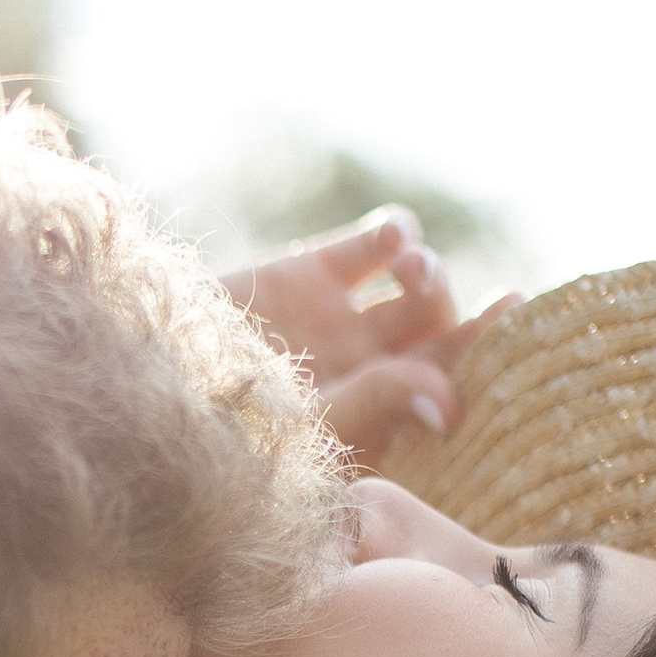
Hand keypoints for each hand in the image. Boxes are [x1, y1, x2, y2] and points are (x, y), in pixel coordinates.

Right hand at [225, 211, 515, 471]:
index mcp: (370, 421)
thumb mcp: (303, 420)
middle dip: (471, 317)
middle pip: (442, 336)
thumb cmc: (218, 421)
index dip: (487, 358)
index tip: (515, 327)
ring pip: (419, 288)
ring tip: (414, 274)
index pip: (448, 390)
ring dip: (432, 274)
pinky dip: (397, 235)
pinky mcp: (308, 274)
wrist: (139, 375)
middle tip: (497, 305)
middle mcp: (362, 370)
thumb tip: (452, 402)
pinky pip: (377, 246)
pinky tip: (394, 243)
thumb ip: (379, 401)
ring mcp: (338, 320)